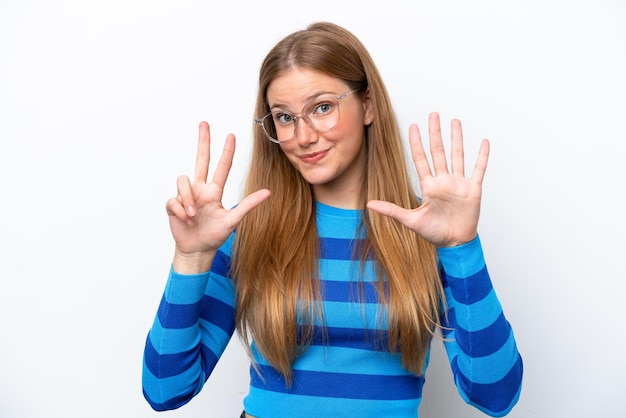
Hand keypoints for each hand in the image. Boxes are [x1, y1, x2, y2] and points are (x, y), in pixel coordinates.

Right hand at [166, 122, 269, 270]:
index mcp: (214, 191)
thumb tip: (268, 192)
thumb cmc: (215, 235)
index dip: (226, 152)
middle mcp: (200, 189)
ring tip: (194, 216)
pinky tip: (186, 221)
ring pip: (183, 181)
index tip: (231, 136)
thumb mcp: (233, 219)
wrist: (197, 250)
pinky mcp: (174, 205)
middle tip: (205, 123)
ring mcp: (186, 196)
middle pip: (201, 159)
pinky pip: (174, 200)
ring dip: (188, 199)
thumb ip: (248, 204)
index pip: (222, 167)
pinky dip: (181, 211)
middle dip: (203, 141)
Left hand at [367, 112, 488, 246]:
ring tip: (455, 121)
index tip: (413, 126)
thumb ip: (391, 210)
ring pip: (457, 155)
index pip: (421, 159)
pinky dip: (482, 156)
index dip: (417, 143)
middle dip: (435, 133)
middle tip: (433, 115)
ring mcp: (458, 183)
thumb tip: (368, 205)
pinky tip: (484, 142)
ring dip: (456, 138)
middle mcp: (443, 181)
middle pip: (438, 152)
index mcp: (429, 186)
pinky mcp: (473, 190)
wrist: (454, 243)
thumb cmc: (434, 233)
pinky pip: (479, 169)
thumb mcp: (410, 220)